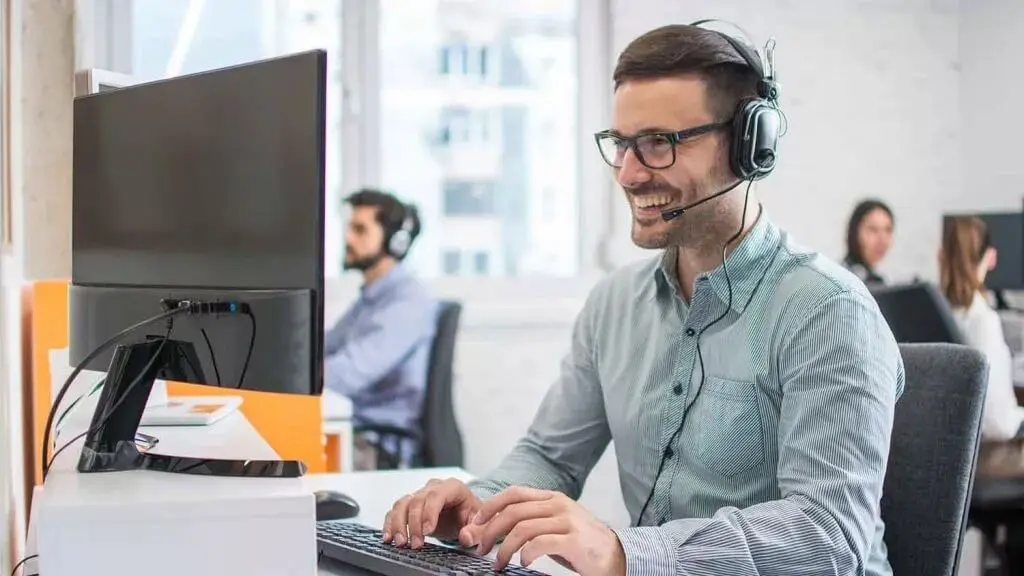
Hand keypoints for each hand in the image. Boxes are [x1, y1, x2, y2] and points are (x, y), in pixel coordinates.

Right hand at [382, 477, 481, 548]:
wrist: (464, 515)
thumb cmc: (472, 516)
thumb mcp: (480, 523)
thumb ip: (476, 531)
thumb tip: (466, 537)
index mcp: (453, 487)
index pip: (437, 495)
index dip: (429, 512)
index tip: (427, 531)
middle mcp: (434, 488)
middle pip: (417, 500)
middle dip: (413, 524)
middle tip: (416, 544)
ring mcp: (420, 495)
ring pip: (403, 503)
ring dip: (398, 524)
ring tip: (401, 543)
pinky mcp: (410, 505)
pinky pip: (395, 510)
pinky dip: (390, 523)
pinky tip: (389, 537)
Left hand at [471, 486, 626, 575]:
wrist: (617, 556)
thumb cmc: (581, 543)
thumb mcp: (554, 526)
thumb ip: (529, 522)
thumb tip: (493, 528)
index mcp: (552, 498)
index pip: (513, 493)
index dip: (490, 506)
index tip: (476, 524)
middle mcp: (558, 505)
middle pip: (512, 512)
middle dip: (490, 531)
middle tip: (481, 548)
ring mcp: (567, 522)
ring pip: (522, 528)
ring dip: (504, 548)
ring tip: (498, 563)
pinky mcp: (574, 541)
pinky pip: (541, 543)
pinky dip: (526, 553)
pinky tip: (523, 562)